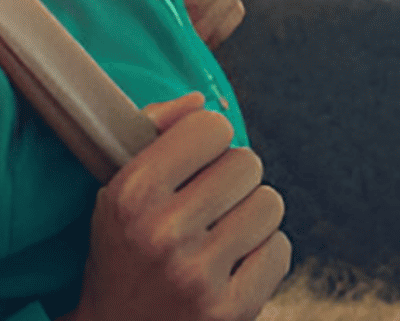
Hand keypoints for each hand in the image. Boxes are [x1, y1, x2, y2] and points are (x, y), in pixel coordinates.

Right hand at [64, 92, 290, 320]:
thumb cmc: (123, 252)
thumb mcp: (118, 191)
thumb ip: (154, 132)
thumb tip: (203, 100)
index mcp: (133, 194)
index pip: (211, 127)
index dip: (208, 140)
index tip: (196, 159)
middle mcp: (164, 233)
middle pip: (247, 163)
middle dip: (234, 178)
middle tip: (211, 202)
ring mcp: (199, 276)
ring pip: (270, 204)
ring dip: (252, 214)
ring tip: (222, 233)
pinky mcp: (230, 310)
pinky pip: (281, 250)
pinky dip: (264, 254)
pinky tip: (233, 265)